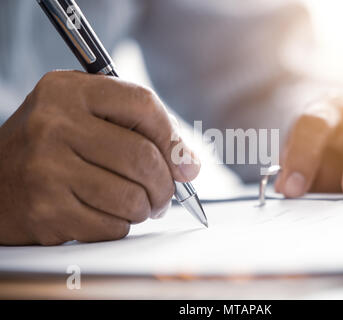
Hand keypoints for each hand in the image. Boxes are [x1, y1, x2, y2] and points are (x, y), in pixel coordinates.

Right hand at [0, 71, 199, 245]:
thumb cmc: (50, 147)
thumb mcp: (82, 115)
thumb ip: (137, 128)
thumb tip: (189, 165)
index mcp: (68, 91)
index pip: (143, 105)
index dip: (173, 138)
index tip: (185, 163)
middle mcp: (54, 125)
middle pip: (143, 157)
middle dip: (166, 184)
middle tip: (165, 194)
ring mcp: (47, 169)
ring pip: (132, 198)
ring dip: (146, 208)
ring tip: (138, 205)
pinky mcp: (46, 211)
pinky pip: (112, 226)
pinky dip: (121, 225)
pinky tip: (107, 214)